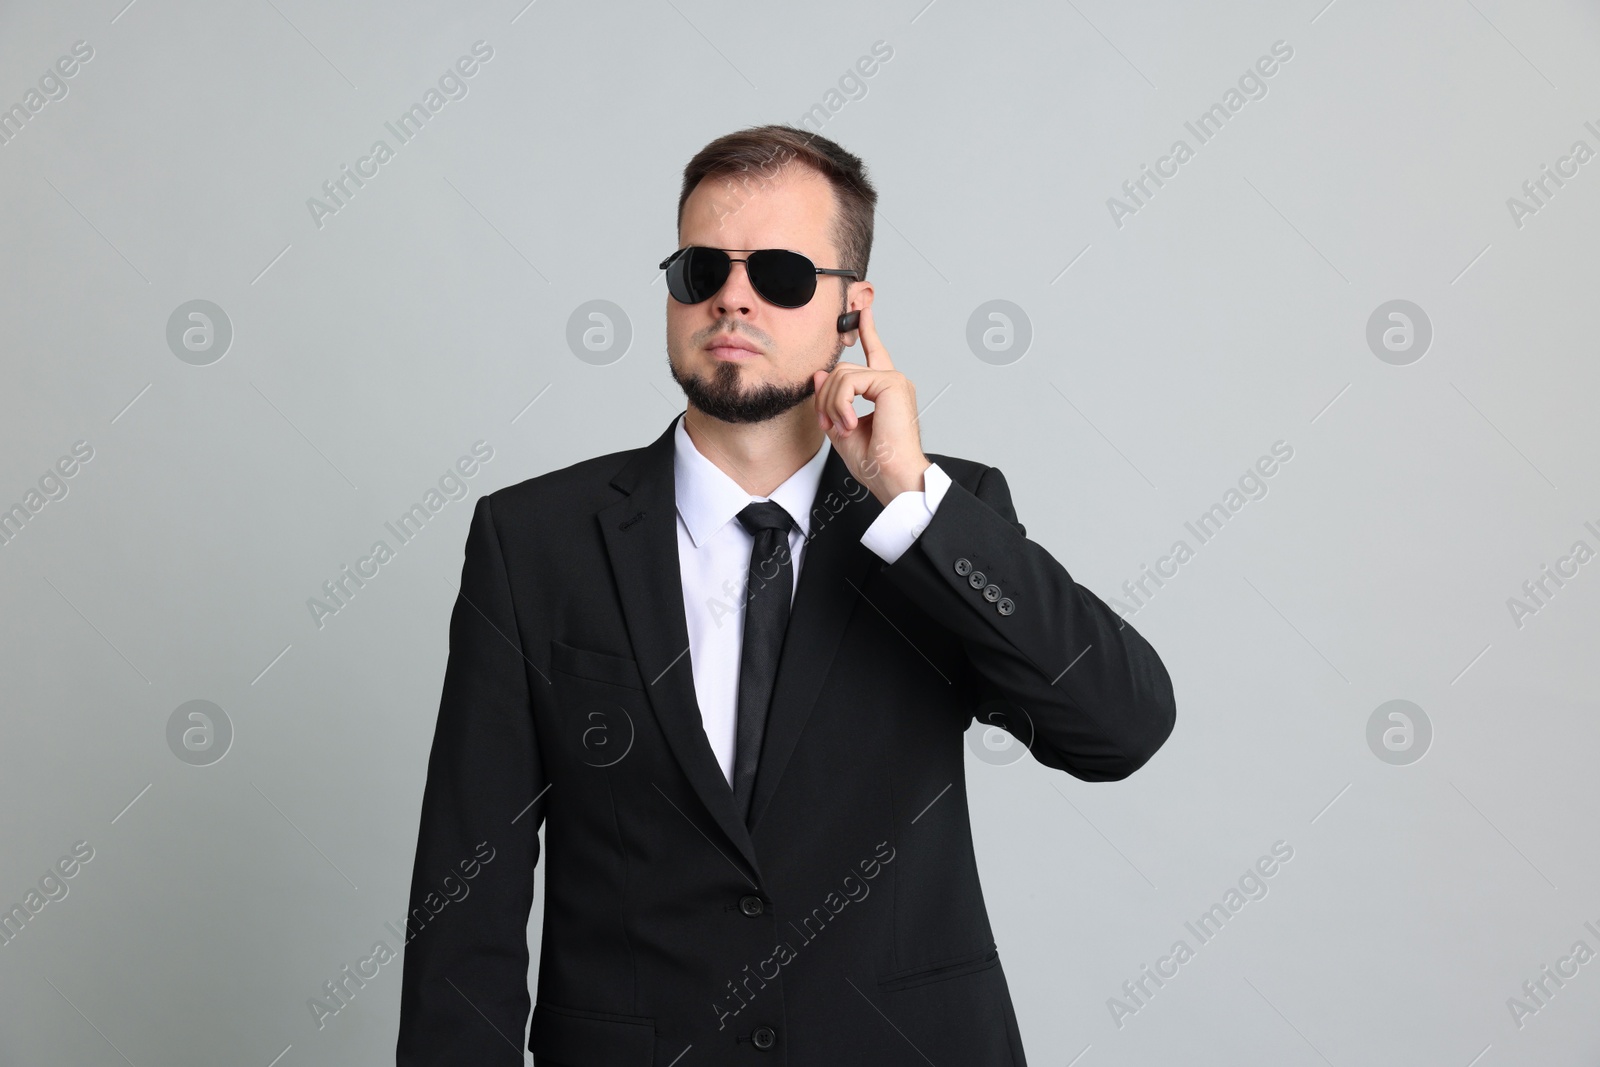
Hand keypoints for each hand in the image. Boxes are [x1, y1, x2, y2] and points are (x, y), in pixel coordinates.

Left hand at [812, 305, 929, 505]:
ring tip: (842, 427)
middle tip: (829, 424)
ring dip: (831, 404)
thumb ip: (831, 402)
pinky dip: (841, 404)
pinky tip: (849, 422)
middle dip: (826, 398)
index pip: (875, 352)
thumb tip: (820, 374)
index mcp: (885, 391)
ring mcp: (893, 380)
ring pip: (842, 375)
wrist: (893, 477)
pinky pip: (849, 382)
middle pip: (842, 370)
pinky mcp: (891, 383)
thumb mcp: (842, 429)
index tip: (862, 311)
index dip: (867, 330)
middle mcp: (892, 382)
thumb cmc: (876, 462)